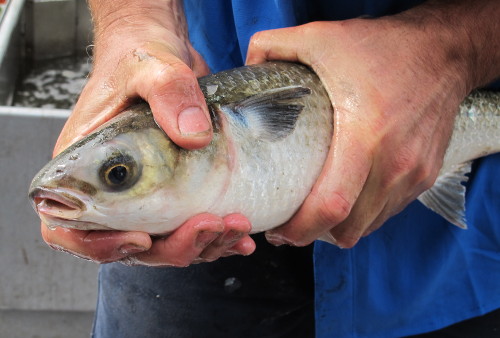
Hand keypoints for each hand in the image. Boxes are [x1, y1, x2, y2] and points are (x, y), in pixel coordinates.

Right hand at [41, 1, 255, 264]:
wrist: (161, 57)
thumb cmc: (138, 59)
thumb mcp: (149, 67)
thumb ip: (168, 93)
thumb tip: (193, 135)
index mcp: (83, 168)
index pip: (70, 229)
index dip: (101, 244)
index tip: (142, 235)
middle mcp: (111, 191)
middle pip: (132, 245)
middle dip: (175, 245)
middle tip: (212, 225)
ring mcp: (145, 196)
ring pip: (167, 242)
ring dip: (203, 245)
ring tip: (237, 225)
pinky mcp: (174, 193)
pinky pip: (190, 228)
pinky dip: (217, 238)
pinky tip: (243, 235)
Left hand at [246, 11, 477, 247]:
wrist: (443, 52)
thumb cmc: (384, 47)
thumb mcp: (321, 37)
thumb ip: (273, 45)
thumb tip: (247, 65)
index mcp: (365, 135)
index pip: (332, 205)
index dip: (301, 227)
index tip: (279, 230)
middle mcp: (394, 163)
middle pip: (349, 227)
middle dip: (314, 235)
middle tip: (289, 227)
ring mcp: (414, 174)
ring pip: (369, 225)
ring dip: (339, 228)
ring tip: (315, 214)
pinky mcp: (425, 175)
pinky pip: (388, 212)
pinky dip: (363, 215)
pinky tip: (346, 198)